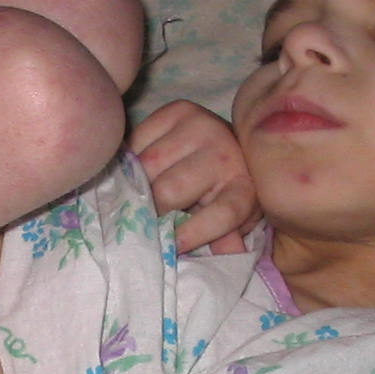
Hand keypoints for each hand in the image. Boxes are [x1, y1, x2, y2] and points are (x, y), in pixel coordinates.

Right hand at [129, 100, 260, 254]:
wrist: (234, 145)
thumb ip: (222, 243)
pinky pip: (137, 140)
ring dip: (135, 183)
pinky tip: (137, 167)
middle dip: (150, 210)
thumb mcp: (233, 224)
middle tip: (141, 218)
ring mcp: (202, 126)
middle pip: (168, 191)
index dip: (192, 234)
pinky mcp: (179, 110)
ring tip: (135, 193)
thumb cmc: (225, 193)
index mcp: (243, 189)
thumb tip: (217, 263)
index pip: (221, 214)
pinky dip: (131, 158)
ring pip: (146, 164)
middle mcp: (225, 153)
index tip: (171, 246)